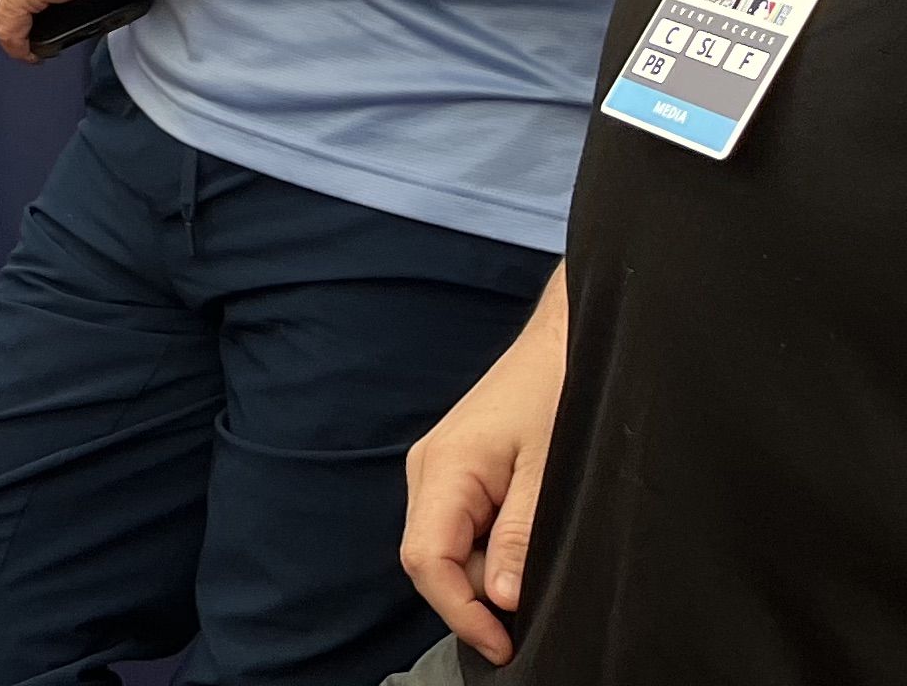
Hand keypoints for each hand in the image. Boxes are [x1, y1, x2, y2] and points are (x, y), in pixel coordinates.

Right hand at [402, 284, 566, 664]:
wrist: (562, 341)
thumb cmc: (557, 394)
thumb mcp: (550, 469)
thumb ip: (522, 534)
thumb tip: (503, 600)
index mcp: (444, 470)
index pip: (426, 561)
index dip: (461, 614)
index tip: (507, 648)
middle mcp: (428, 472)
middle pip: (435, 561)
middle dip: (481, 596)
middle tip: (541, 605)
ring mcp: (439, 471)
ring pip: (449, 549)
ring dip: (491, 573)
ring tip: (545, 561)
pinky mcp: (457, 471)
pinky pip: (462, 529)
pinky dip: (493, 551)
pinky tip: (530, 542)